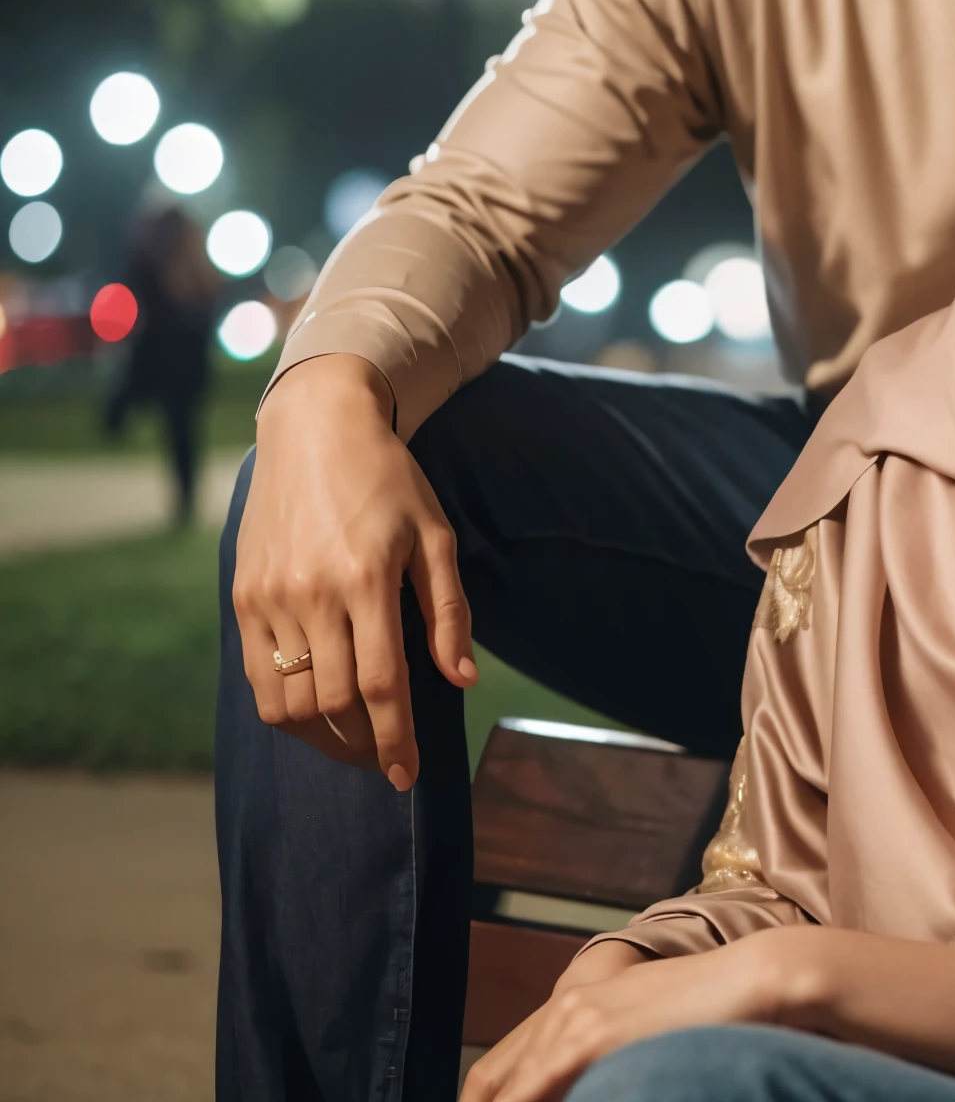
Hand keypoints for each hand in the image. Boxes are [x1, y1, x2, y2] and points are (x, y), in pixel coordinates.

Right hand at [232, 353, 475, 786]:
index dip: (396, 739)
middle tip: (386, 759)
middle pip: (335, 703)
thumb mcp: (435, 534)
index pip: (381, 686)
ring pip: (290, 702)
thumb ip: (448, 611)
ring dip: (323, 737)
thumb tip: (460, 680)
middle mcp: (313, 594)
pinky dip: (286, 710)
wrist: (315, 430)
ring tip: (354, 742)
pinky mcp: (242, 597)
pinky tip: (314, 713)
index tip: (410, 775)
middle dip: (364, 745)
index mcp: (368, 579)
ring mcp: (270, 598)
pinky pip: (257, 678)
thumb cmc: (389, 480)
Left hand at [460, 939, 773, 1101]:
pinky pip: (533, 1089)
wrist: (748, 979)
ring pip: (507, 1089)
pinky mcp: (592, 1035)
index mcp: (570, 1005)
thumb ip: (599, 1062)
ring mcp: (575, 1019)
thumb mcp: (638, 1035)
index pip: (495, 1071)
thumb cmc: (707, 1014)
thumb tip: (582, 1088)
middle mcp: (563, 1008)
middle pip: (486, 1081)